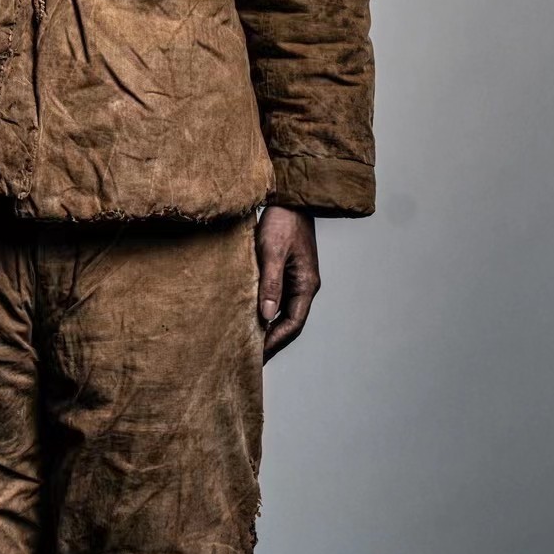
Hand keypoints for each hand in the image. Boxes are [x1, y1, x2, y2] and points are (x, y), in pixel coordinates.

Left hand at [256, 206, 320, 361]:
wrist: (289, 196)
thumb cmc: (282, 220)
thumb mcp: (272, 251)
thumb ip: (270, 283)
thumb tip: (266, 317)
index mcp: (306, 284)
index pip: (293, 323)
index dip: (275, 341)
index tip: (256, 355)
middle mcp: (304, 286)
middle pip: (289, 322)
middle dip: (272, 340)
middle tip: (249, 357)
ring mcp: (296, 279)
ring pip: (283, 311)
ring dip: (268, 327)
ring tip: (247, 342)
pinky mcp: (286, 271)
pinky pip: (277, 298)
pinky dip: (265, 310)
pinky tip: (251, 315)